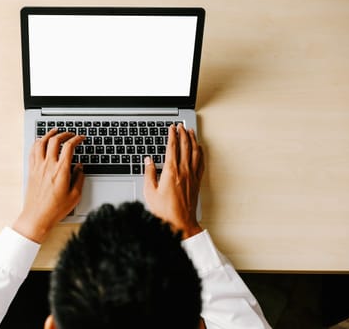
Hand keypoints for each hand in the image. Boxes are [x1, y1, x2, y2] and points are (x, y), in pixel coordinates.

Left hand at [13, 129, 84, 242]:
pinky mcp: (31, 170)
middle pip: (55, 140)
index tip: (81, 138)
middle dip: (64, 134)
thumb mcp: (75, 195)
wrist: (37, 217)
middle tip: (70, 134)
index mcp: (61, 170)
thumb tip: (80, 167)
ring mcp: (38, 167)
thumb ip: (79, 178)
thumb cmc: (55, 209)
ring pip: (41, 142)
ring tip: (55, 131)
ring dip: (49, 134)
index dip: (77, 139)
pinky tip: (41, 142)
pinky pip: (33, 151)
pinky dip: (38, 142)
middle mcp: (48, 165)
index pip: (69, 147)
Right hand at [144, 124, 204, 238]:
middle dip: (182, 133)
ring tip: (190, 132)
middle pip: (185, 146)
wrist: (180, 223)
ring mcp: (192, 176)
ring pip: (195, 152)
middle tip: (180, 126)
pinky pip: (200, 162)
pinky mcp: (196, 182)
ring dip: (192, 140)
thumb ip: (149, 173)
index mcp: (171, 171)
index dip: (172, 135)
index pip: (172, 147)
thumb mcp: (150, 192)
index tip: (171, 128)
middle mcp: (183, 171)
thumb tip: (148, 160)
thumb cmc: (164, 211)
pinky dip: (200, 152)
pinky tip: (199, 148)